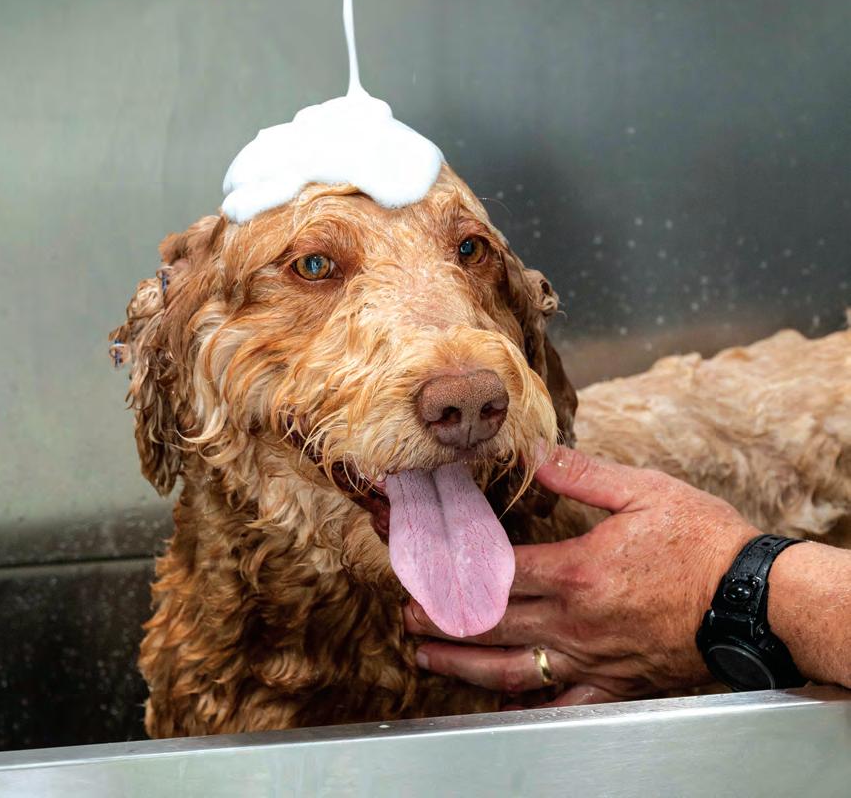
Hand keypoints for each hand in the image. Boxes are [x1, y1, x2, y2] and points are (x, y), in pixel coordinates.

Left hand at [405, 447, 758, 704]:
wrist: (752, 601)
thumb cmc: (701, 543)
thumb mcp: (642, 491)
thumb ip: (580, 475)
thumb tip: (534, 453)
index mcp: (575, 572)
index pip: (492, 574)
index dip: (448, 569)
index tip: (418, 565)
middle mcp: (574, 623)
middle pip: (490, 624)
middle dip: (441, 619)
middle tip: (407, 612)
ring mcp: (591, 659)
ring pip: (510, 669)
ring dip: (462, 662)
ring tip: (426, 655)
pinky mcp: (614, 684)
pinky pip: (561, 703)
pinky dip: (526, 705)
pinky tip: (502, 704)